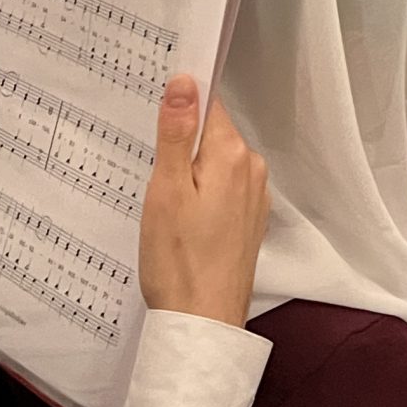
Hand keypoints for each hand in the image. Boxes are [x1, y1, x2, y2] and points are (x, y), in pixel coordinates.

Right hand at [139, 75, 270, 325]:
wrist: (203, 323)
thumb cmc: (180, 262)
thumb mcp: (166, 190)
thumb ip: (176, 134)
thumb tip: (185, 83)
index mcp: (232, 156)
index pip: (208, 105)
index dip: (180, 107)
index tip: (155, 119)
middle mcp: (251, 171)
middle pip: (211, 134)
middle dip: (180, 145)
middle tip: (152, 174)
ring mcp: (254, 197)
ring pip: (215, 163)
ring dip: (189, 173)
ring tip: (164, 204)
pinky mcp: (248, 221)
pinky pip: (222, 190)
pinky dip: (201, 195)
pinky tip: (182, 222)